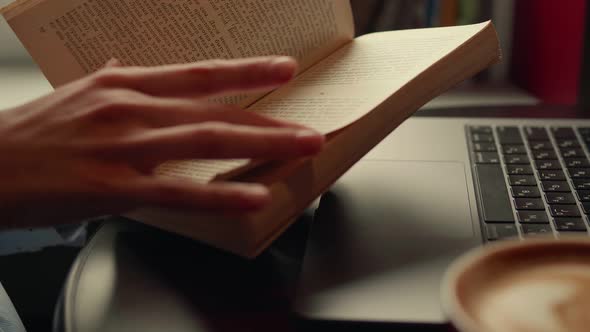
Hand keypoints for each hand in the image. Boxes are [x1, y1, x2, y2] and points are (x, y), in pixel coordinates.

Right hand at [0, 56, 323, 227]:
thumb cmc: (29, 134)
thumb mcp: (75, 94)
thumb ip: (111, 81)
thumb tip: (127, 65)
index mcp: (122, 85)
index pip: (198, 74)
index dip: (246, 70)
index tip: (284, 68)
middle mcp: (129, 108)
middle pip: (214, 109)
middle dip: (268, 118)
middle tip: (309, 126)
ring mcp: (123, 146)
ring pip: (206, 141)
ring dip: (261, 144)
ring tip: (301, 148)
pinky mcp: (112, 187)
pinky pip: (178, 192)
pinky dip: (220, 195)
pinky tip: (254, 196)